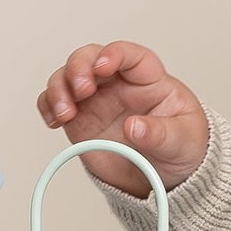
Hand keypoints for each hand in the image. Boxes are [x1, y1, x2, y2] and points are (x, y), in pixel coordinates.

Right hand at [34, 41, 209, 199]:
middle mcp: (117, 84)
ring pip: (66, 77)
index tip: (104, 66)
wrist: (167, 176)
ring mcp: (95, 100)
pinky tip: (53, 119)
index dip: (114, 54)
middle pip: (90, 57)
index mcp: (148, 79)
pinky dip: (48, 106)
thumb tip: (135, 127)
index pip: (129, 55)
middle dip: (79, 67)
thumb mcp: (183, 140)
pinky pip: (55, 103)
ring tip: (64, 113)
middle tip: (81, 89)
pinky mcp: (80, 120)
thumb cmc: (181, 145)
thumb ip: (161, 134)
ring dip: (59, 88)